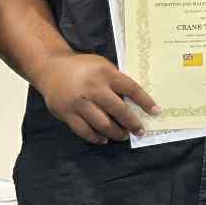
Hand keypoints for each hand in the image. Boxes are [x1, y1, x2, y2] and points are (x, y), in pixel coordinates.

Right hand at [30, 52, 158, 144]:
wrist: (50, 67)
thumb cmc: (82, 67)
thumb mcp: (102, 65)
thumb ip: (116, 80)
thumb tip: (135, 101)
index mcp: (105, 73)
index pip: (131, 89)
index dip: (145, 101)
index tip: (156, 111)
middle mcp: (93, 88)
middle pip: (118, 110)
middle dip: (132, 123)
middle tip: (140, 130)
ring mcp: (79, 102)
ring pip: (102, 124)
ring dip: (116, 133)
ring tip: (122, 135)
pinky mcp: (67, 113)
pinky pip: (84, 130)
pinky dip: (96, 137)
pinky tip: (103, 139)